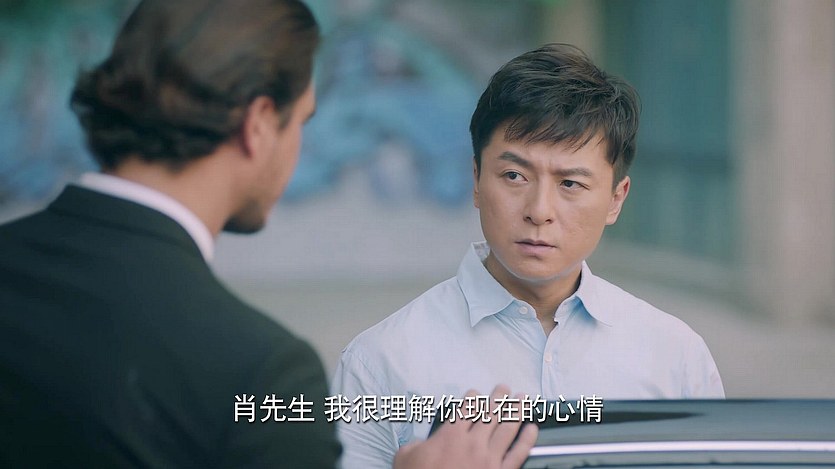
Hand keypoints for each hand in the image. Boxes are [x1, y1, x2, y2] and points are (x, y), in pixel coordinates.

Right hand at [392, 385, 538, 468]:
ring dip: (516, 411)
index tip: (477, 393)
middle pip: (490, 413)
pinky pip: (518, 454)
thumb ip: (416, 443)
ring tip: (523, 399)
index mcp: (451, 435)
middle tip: (505, 388)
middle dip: (499, 398)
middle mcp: (473, 442)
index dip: (473, 398)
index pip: (466, 409)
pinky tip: (532, 428)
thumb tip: (422, 442)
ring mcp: (489, 459)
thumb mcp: (405, 457)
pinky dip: (527, 439)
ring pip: (507, 428)